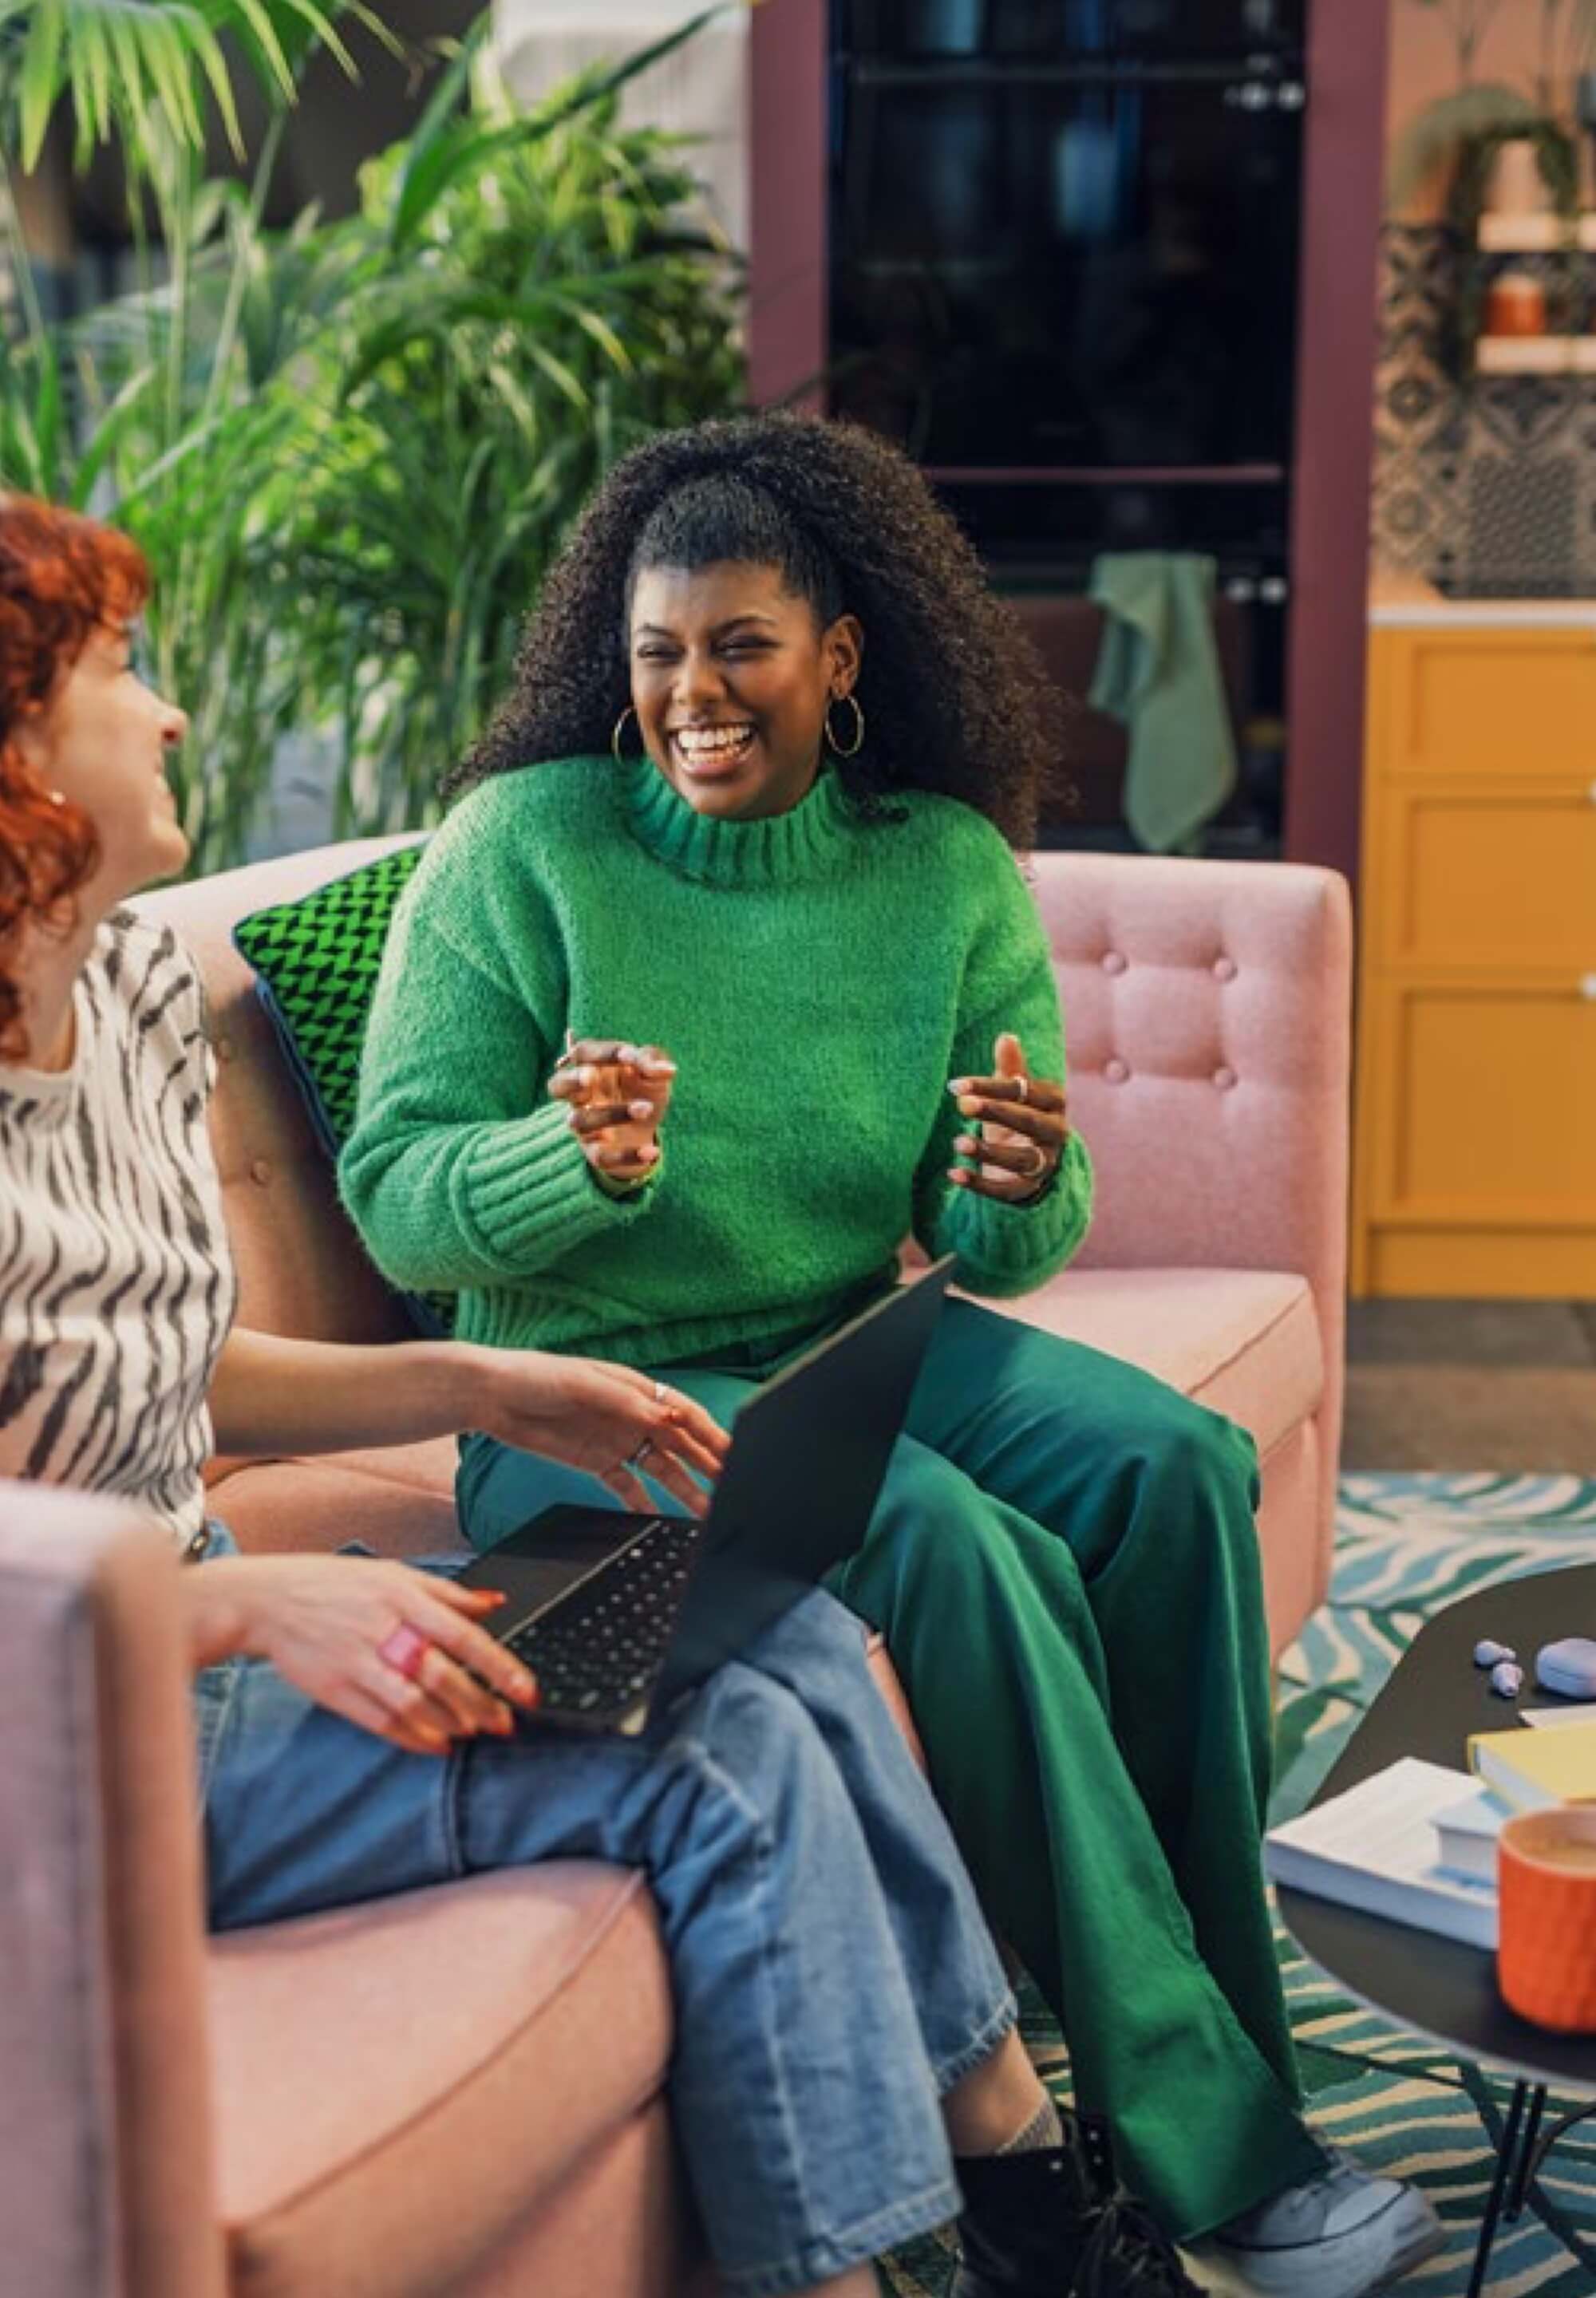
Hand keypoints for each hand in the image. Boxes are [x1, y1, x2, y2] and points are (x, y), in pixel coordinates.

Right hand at [197, 1554, 541, 1755]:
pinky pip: (382, 1721)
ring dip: (450, 1723)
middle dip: (480, 1704)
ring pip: (413, 1703)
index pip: (462, 1635)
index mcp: (402, 1597)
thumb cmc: (335, 1584)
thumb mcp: (392, 1573)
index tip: (526, 1690)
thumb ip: (446, 1592)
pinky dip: (414, 1737)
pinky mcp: (335, 1690)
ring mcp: (356, 1662)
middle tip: (505, 1722)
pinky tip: (436, 1743)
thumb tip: (494, 1604)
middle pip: (441, 1675)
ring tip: (474, 1733)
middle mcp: (382, 1629)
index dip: (499, 1666)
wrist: (267, 1600)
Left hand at [472, 1347, 729, 1513]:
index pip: (685, 1413)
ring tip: (705, 1513)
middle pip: (680, 1444)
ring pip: (661, 1469)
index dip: (712, 1435)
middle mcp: (633, 1415)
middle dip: (708, 1465)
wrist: (492, 1396)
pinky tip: (660, 1522)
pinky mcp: (596, 1462)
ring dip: (684, 1489)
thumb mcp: (585, 1384)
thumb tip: (669, 1417)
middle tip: (732, 1488)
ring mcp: (616, 1440)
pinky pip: (629, 1487)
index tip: (734, 1455)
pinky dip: (646, 1504)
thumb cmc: (537, 1376)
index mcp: (636, 1389)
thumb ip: (628, 1402)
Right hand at [549, 1038, 675, 1184]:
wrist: (645, 1130)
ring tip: (646, 1108)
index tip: (631, 1057)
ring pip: (581, 1121)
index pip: (583, 1053)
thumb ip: (654, 1064)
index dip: (603, 1053)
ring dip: (612, 1114)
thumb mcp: (652, 1073)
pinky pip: (601, 1157)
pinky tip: (652, 1151)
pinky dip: (627, 1155)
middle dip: (571, 1080)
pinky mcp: (595, 1152)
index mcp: (590, 1067)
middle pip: (557, 1085)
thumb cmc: (641, 1090)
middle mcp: (579, 1096)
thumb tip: (667, 1069)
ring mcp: (584, 1125)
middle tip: (590, 1077)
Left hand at [948, 1031, 1068, 1204]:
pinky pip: (1007, 1190)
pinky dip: (980, 1184)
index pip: (1025, 1091)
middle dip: (996, 1112)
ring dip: (989, 1151)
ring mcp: (1046, 1163)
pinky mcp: (1029, 1189)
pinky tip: (953, 1174)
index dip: (991, 1087)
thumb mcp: (1014, 1093)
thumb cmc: (1017, 1115)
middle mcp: (1056, 1133)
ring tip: (958, 1142)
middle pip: (1028, 1121)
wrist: (1031, 1161)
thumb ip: (1011, 1068)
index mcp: (1054, 1102)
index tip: (956, 1086)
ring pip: (1021, 1159)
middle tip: (962, 1105)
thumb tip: (1006, 1037)